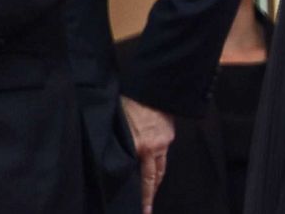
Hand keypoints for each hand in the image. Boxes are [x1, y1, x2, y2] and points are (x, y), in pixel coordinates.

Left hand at [120, 96, 175, 213]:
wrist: (153, 84)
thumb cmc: (128, 102)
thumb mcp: (118, 126)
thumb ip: (120, 146)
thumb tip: (116, 161)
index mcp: (139, 147)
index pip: (143, 180)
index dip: (143, 197)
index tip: (142, 211)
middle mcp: (153, 147)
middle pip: (154, 178)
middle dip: (150, 195)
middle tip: (146, 209)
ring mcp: (163, 141)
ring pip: (160, 167)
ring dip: (154, 180)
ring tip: (149, 193)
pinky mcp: (169, 133)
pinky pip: (163, 153)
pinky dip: (157, 162)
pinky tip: (151, 164)